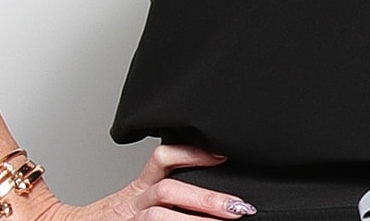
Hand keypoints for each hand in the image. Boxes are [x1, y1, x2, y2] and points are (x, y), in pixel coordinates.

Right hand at [24, 145, 252, 219]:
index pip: (161, 160)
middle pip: (169, 191)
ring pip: (161, 217)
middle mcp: (130, 205)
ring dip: (196, 219)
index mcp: (134, 191)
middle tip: (238, 207)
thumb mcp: (130, 202)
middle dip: (206, 198)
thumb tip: (212, 175)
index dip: (192, 154)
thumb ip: (162, 186)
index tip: (222, 155)